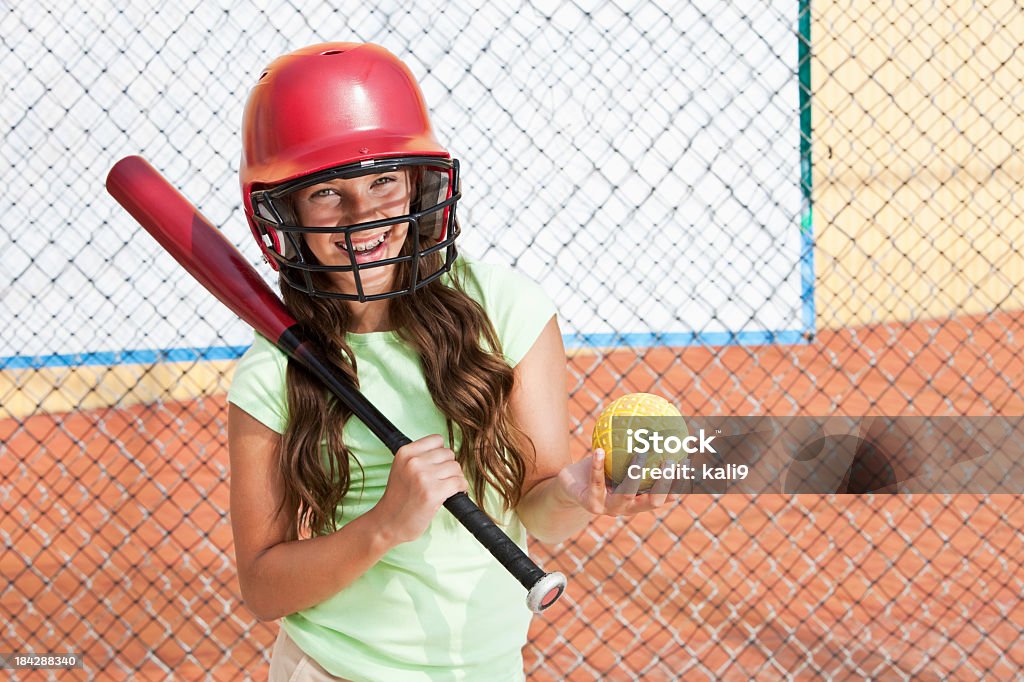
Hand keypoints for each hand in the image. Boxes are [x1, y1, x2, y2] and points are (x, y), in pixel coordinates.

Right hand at [370, 434, 467, 544]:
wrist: (387, 523)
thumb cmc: (398, 498)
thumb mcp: (402, 469)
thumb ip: (420, 457)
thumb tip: (447, 452)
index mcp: (405, 453)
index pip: (437, 439)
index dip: (440, 454)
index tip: (438, 466)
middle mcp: (414, 462)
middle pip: (448, 453)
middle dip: (448, 467)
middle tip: (442, 480)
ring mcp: (423, 477)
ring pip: (456, 467)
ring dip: (455, 478)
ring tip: (445, 488)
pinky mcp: (433, 493)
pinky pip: (459, 482)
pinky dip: (461, 488)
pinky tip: (452, 494)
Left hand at [555, 448, 681, 515]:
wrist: (570, 487)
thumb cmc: (600, 470)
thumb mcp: (619, 459)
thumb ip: (637, 448)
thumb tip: (657, 423)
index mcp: (640, 500)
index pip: (666, 495)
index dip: (680, 484)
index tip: (689, 463)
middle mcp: (628, 508)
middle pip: (653, 501)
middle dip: (664, 484)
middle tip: (671, 462)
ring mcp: (609, 508)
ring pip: (626, 494)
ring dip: (635, 473)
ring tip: (640, 452)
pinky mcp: (590, 503)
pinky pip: (596, 481)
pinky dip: (598, 466)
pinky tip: (600, 450)